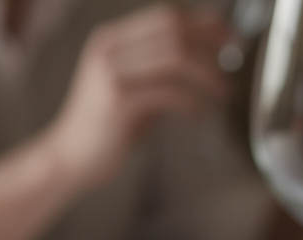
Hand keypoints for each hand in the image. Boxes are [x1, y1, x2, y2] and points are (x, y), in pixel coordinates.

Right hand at [44, 3, 232, 188]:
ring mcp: (110, 73)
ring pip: (176, 57)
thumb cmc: (103, 127)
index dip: (203, 23)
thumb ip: (158, 66)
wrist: (68, 159)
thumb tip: (207, 49)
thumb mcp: (130, 85)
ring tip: (222, 91)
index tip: (229, 36)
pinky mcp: (117, 100)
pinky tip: (199, 112)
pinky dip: (192, 101)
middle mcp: (108, 50)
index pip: (166, 16)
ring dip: (208, 73)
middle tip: (234, 59)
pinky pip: (169, 91)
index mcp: (109, 40)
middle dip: (212, 43)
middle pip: (174, 30)